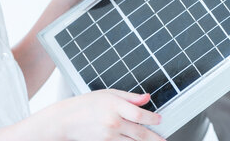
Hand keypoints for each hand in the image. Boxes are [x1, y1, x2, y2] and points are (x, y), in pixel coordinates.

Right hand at [49, 89, 164, 140]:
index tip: (159, 119)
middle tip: (163, 139)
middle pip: (140, 133)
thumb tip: (147, 98)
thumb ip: (130, 97)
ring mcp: (109, 135)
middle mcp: (113, 122)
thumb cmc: (86, 104)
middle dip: (155, 138)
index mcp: (114, 106)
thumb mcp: (109, 94)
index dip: (153, 119)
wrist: (66, 120)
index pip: (140, 115)